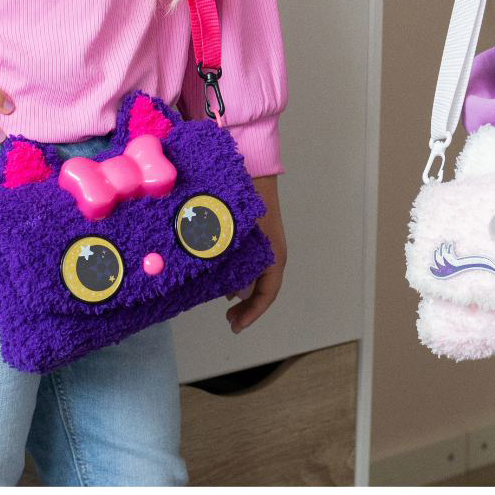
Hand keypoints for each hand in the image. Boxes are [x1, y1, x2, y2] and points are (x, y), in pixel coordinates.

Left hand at [227, 176, 285, 333]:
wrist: (252, 167)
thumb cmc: (244, 201)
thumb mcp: (234, 237)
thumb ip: (237, 266)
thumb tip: (238, 294)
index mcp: (273, 255)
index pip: (267, 294)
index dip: (252, 314)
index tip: (235, 326)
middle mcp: (273, 251)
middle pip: (262, 287)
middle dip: (246, 305)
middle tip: (228, 317)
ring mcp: (265, 242)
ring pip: (256, 273)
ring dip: (241, 288)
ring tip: (222, 298)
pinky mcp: (256, 233)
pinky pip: (250, 260)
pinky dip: (238, 272)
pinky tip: (221, 272)